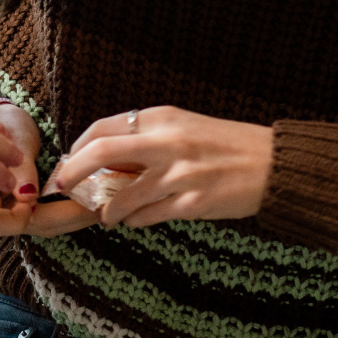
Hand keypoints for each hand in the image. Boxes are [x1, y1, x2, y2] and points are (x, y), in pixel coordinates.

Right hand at [0, 101, 99, 238]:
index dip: (14, 217)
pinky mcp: (28, 204)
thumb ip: (20, 168)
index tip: (37, 199)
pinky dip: (68, 210)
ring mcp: (11, 207)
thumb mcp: (14, 139)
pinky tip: (89, 200)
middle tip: (94, 209)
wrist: (7, 117)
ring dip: (70, 218)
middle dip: (61, 219)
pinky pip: (47, 214)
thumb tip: (28, 197)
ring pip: (39, 224)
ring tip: (99, 206)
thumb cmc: (5, 122)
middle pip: (23, 227)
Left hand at [51, 106, 273, 228]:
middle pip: (101, 152)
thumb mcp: (185, 126)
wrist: (274, 164)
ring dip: (106, 209)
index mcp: (163, 117)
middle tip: (63, 186)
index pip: (104, 127)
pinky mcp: (193, 203)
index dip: (78, 147)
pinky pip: (148, 216)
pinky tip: (135, 220)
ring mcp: (180, 174)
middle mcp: (168, 141)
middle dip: (73, 172)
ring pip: (121, 195)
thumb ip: (149, 136)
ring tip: (107, 215)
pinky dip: (134, 220)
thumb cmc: (228, 143)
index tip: (69, 161)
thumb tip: (106, 157)